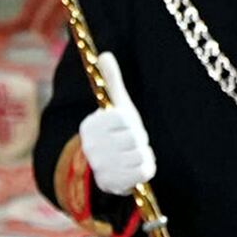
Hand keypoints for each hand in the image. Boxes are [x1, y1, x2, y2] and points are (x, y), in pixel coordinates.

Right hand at [79, 52, 154, 195]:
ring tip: (130, 154)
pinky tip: (133, 167)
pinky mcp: (114, 183)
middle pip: (135, 138)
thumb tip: (105, 54)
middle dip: (137, 139)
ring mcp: (102, 167)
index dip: (130, 123)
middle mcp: (92, 147)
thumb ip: (111, 81)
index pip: (125, 119)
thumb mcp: (114, 106)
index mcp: (91, 125)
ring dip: (141, 154)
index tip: (123, 127)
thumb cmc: (113, 131)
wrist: (101, 168)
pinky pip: (144, 171)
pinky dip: (144, 169)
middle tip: (128, 142)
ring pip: (141, 154)